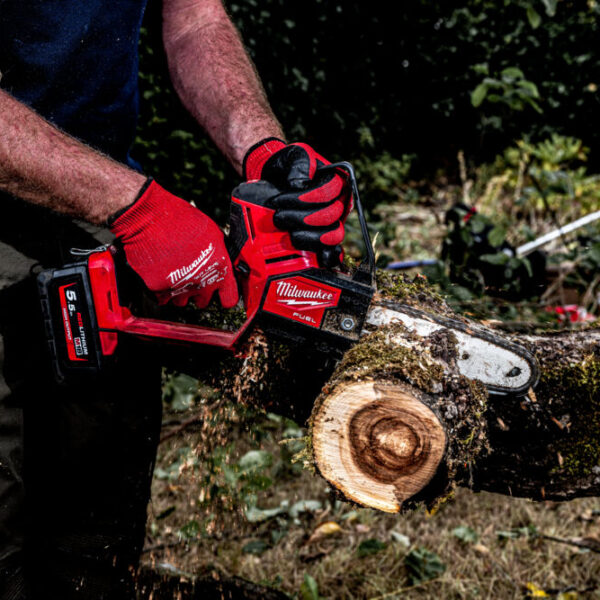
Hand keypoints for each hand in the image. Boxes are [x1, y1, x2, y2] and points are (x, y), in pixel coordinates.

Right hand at [109, 179, 238, 307]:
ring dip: (180, 291)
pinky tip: (161, 274)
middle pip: (204, 302)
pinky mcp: (160, 291)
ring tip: (175, 273)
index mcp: (219, 271)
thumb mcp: (213, 234)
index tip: (220, 294)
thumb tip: (220, 262)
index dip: (225, 296)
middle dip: (199, 292)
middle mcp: (202, 284)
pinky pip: (162, 298)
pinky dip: (161, 290)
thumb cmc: (182, 221)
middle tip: (193, 277)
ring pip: (182, 302)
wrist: (151, 220)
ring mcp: (181, 289)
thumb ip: (219, 254)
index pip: (229, 299)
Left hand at [243, 138, 351, 266]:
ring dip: (308, 237)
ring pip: (331, 235)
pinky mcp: (324, 238)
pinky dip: (326, 256)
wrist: (278, 179)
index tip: (280, 199)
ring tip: (288, 233)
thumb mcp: (295, 157)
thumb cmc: (289, 167)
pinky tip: (317, 259)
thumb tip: (300, 187)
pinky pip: (332, 251)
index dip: (304, 198)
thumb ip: (300, 166)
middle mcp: (340, 203)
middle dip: (302, 218)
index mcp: (338, 182)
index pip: (328, 192)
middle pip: (330, 215)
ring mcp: (333, 222)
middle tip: (278, 217)